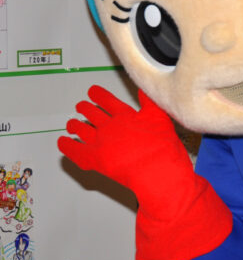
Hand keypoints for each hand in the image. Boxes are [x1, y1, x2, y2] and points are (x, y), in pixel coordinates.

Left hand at [58, 86, 231, 259]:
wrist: (157, 171)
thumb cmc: (162, 147)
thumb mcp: (160, 118)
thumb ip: (149, 102)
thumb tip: (144, 88)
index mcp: (125, 114)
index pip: (107, 100)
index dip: (98, 94)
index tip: (92, 91)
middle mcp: (109, 126)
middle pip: (92, 113)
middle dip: (85, 108)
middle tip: (81, 106)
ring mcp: (100, 143)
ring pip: (81, 130)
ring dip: (75, 125)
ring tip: (71, 123)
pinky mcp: (94, 160)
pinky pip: (74, 151)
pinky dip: (66, 146)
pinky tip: (63, 142)